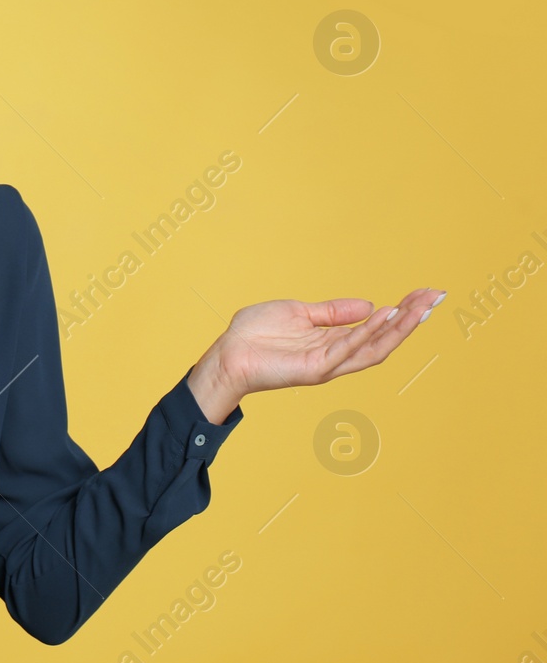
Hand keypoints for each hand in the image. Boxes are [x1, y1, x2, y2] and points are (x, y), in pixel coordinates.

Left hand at [208, 287, 447, 398]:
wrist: (227, 353)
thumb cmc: (255, 335)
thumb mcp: (299, 313)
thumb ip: (332, 312)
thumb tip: (369, 305)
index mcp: (332, 341)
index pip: (376, 328)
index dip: (402, 312)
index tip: (425, 294)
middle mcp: (335, 355)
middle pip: (383, 339)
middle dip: (410, 319)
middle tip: (435, 297)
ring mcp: (327, 364)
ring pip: (373, 348)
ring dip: (398, 327)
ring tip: (419, 306)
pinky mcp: (313, 369)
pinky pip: (346, 350)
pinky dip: (366, 333)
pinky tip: (383, 316)